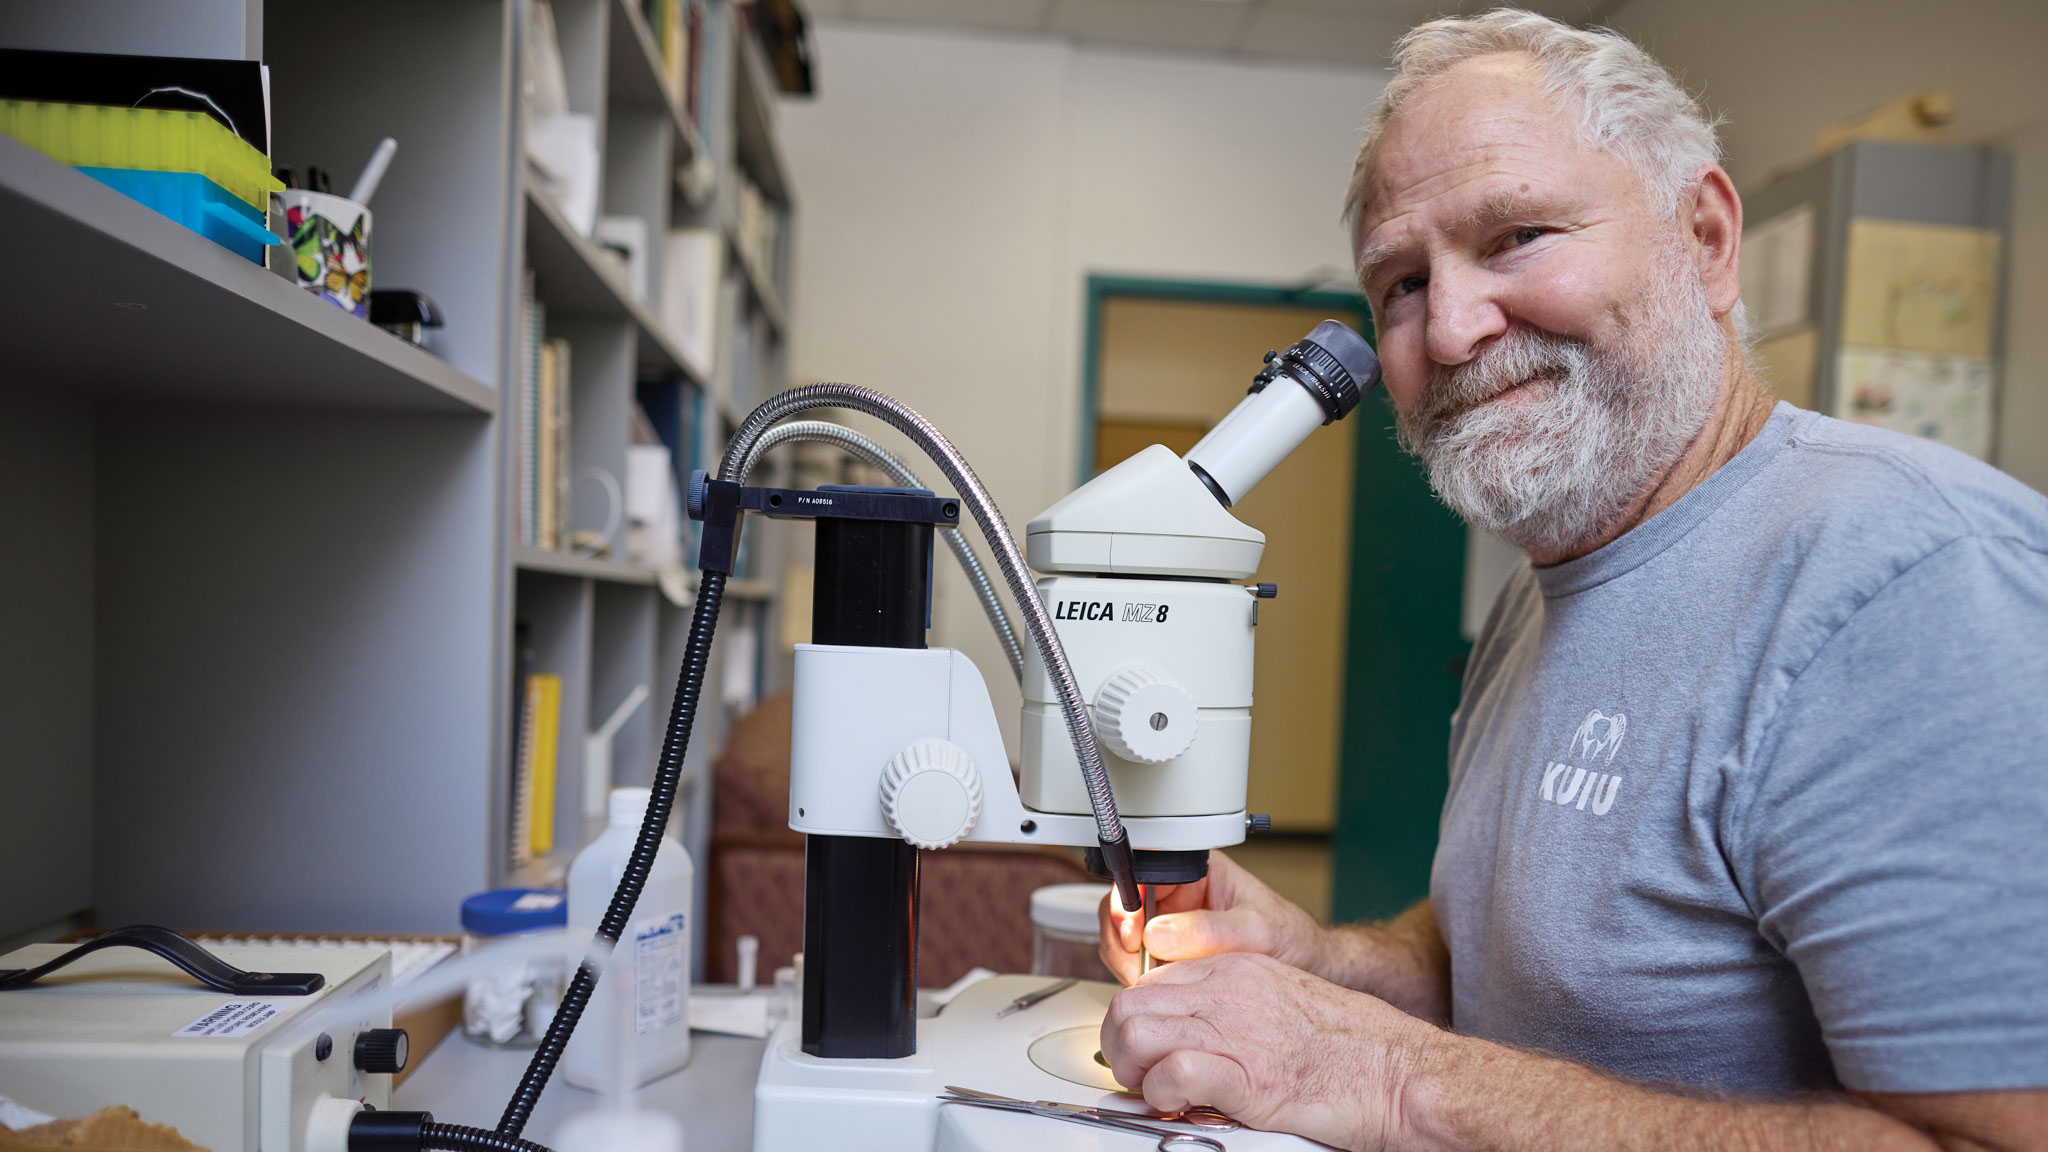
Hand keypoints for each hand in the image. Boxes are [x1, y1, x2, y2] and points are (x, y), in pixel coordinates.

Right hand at [1097, 849, 1328, 985]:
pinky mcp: (1168, 954)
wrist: (1309, 969)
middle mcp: (1177, 893)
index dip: (1127, 903)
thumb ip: (1211, 931)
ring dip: (1127, 962)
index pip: (1140, 873)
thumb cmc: (1293, 940)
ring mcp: (1169, 924)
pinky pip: (1135, 962)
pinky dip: (1138, 979)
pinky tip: (1159, 990)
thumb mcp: (1258, 931)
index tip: (1134, 935)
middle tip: (1138, 967)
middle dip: (1123, 940)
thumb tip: (1159, 933)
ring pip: (1123, 937)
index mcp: (1196, 869)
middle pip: (1121, 906)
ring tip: (1151, 982)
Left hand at [1100, 952, 1433, 1150]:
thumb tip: (1187, 1027)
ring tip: (1156, 1092)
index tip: (1141, 1048)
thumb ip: (1232, 1003)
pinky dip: (1161, 1097)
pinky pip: (1172, 1075)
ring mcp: (1236, 1032)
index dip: (1133, 1020)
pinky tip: (1179, 1106)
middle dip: (1119, 1047)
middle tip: (1138, 1076)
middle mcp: (1229, 993)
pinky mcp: (1248, 1079)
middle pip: (1129, 1005)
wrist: (1401, 1073)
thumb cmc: (1354, 1047)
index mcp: (1237, 969)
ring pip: (1136, 1033)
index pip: (1149, 981)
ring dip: (1133, 1072)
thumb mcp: (1282, 999)